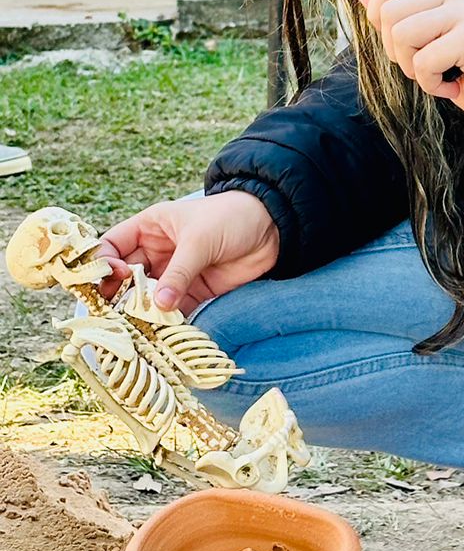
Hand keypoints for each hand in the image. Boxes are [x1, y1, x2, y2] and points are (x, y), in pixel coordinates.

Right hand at [95, 191, 279, 314]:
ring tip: (135, 328)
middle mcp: (156, 251)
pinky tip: (161, 333)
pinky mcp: (194, 291)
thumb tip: (158, 305)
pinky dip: (166, 322)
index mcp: (150, 227)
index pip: (112, 245)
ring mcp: (174, 273)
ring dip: (141, 312)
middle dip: (118, 295)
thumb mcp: (200, 240)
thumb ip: (179, 272)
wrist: (273, 227)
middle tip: (114, 314)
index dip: (104, 263)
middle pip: (125, 276)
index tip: (110, 279)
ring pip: (147, 296)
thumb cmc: (231, 218)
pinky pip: (173, 309)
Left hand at [358, 0, 463, 136]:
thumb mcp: (430, 38)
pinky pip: (423, 62)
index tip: (398, 41)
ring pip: (402, 35)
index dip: (378, 12)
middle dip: (396, 50)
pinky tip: (454, 85)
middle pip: (389, 11)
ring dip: (413, 68)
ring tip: (439, 74)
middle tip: (425, 65)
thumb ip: (399, 12)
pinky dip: (432, 84)